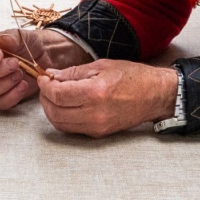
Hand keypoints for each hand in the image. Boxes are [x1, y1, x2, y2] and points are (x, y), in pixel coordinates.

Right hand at [0, 28, 89, 109]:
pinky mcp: (3, 97)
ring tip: (20, 74)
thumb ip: (11, 38)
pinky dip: (12, 96)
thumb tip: (2, 41)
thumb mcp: (21, 36)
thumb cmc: (27, 44)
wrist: (44, 56)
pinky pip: (0, 103)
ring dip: (4, 84)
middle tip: (15, 64)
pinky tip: (23, 85)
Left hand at [35, 59, 176, 137]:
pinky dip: (63, 118)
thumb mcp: (101, 66)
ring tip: (55, 96)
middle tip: (47, 87)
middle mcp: (95, 113)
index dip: (45, 86)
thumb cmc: (132, 76)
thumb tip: (51, 76)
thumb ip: (73, 72)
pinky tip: (66, 105)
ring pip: (61, 124)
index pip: (58, 95)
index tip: (44, 78)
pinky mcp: (100, 134)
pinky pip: (72, 129)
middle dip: (45, 99)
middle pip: (55, 112)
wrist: (155, 95)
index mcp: (95, 92)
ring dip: (51, 110)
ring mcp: (97, 126)